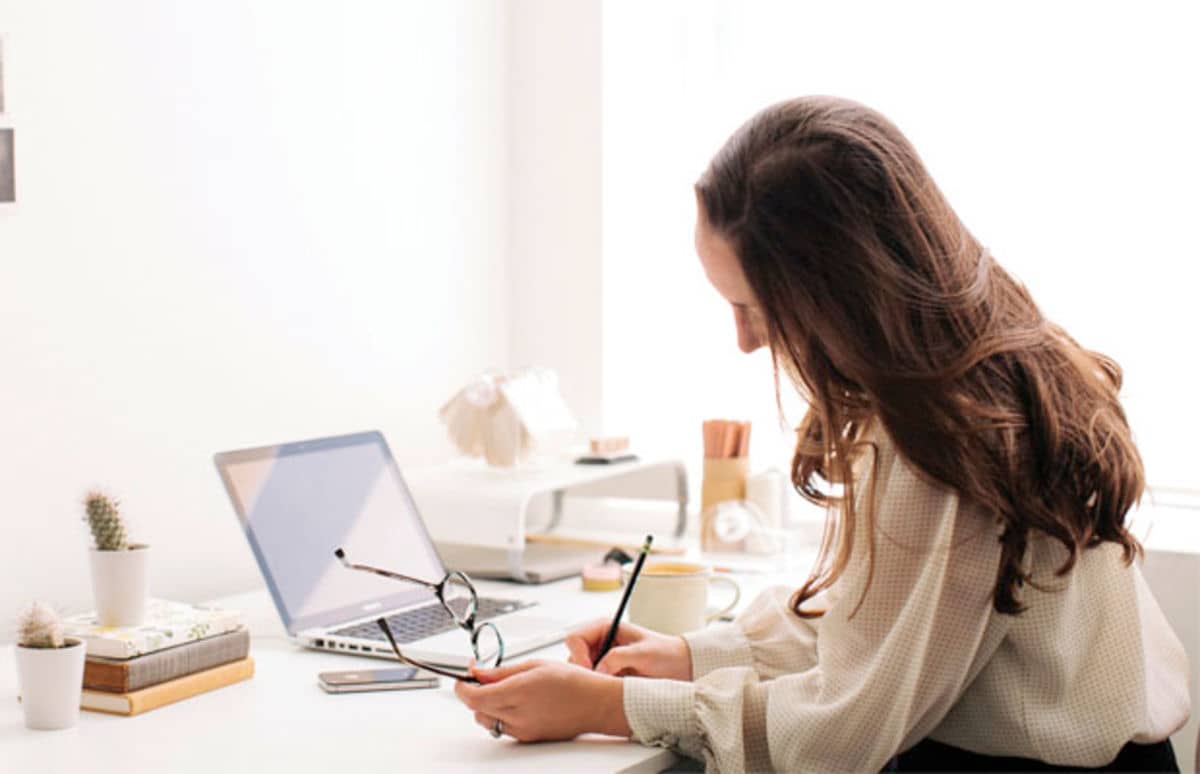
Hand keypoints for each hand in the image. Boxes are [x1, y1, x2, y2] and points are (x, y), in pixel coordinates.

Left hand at [454, 659, 631, 741]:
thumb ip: (502, 671)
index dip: (462, 687)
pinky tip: (514, 703)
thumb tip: (478, 672)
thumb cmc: (573, 682)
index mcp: (517, 693)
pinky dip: (500, 716)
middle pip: (476, 710)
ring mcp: (522, 730)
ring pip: (487, 721)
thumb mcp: (534, 665)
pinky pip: (502, 729)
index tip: (463, 677)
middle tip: (482, 679)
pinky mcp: (528, 738)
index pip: (473, 697)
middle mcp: (517, 716)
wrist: (595, 704)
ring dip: (486, 706)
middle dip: (474, 693)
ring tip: (501, 691)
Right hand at [565, 618, 692, 680]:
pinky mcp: (605, 675)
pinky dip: (597, 688)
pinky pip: (590, 683)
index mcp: (604, 627)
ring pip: (579, 672)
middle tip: (600, 682)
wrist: (679, 666)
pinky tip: (612, 691)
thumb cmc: (664, 653)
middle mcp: (599, 642)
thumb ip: (619, 658)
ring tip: (610, 685)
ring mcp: (601, 659)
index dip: (578, 655)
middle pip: (573, 656)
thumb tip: (598, 670)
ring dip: (590, 681)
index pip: (574, 638)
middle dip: (583, 671)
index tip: (591, 670)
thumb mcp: (643, 653)